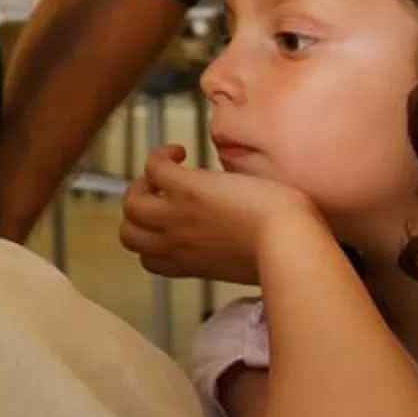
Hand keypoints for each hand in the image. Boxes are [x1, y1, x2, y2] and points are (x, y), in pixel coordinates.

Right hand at [120, 146, 328, 284]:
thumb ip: (230, 255)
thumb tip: (241, 245)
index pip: (150, 261)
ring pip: (131, 203)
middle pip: (129, 235)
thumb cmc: (284, 256)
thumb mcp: (249, 264)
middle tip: (162, 196)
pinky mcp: (185, 189)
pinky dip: (161, 155)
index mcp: (191, 265)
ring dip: (143, 184)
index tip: (171, 225)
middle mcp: (175, 244)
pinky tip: (180, 152)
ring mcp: (176, 216)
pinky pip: (153, 167)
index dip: (153, 241)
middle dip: (140, 215)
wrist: (288, 242)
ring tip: (166, 173)